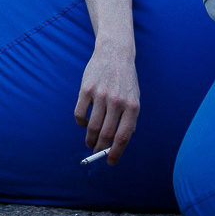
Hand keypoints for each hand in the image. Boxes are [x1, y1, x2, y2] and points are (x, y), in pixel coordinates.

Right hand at [73, 44, 140, 163]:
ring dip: (89, 139)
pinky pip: (80, 114)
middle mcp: (117, 102)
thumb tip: (120, 143)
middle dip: (100, 149)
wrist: (115, 53)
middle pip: (105, 134)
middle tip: (96, 154)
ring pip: (91, 127)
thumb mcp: (134, 99)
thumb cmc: (125, 80)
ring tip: (90, 143)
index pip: (123, 137)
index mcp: (132, 106)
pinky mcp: (86, 89)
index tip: (110, 162)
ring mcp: (100, 95)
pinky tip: (83, 124)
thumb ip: (130, 120)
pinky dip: (80, 123)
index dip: (115, 153)